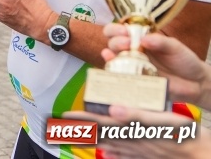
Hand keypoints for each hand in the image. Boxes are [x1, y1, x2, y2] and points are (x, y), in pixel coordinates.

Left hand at [65, 106, 207, 158]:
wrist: (201, 156)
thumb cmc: (184, 136)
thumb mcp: (162, 120)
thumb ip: (136, 115)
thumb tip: (113, 110)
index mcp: (132, 131)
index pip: (100, 124)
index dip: (82, 120)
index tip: (65, 116)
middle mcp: (131, 142)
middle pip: (101, 136)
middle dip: (83, 131)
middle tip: (66, 126)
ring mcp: (138, 151)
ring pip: (111, 146)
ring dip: (95, 141)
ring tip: (81, 138)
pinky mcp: (147, 156)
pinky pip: (126, 156)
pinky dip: (115, 155)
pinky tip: (109, 155)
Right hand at [101, 24, 210, 107]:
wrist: (195, 83)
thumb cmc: (184, 61)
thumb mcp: (175, 47)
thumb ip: (161, 42)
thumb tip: (144, 39)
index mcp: (139, 40)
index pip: (120, 31)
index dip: (117, 29)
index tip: (125, 32)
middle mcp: (132, 52)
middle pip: (112, 43)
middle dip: (116, 41)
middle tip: (127, 43)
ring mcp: (132, 67)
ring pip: (113, 58)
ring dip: (111, 54)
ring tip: (116, 54)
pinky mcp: (135, 82)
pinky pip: (120, 77)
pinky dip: (112, 71)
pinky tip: (112, 66)